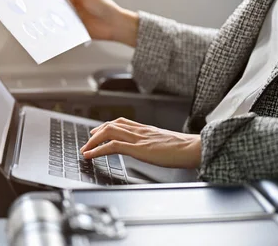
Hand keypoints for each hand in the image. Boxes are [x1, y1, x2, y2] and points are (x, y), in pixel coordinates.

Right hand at [51, 0, 138, 46]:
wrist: (113, 25)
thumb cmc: (104, 6)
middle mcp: (72, 0)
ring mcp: (71, 12)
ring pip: (56, 10)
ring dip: (49, 10)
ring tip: (38, 9)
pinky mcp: (71, 25)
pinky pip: (60, 23)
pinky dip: (54, 22)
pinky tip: (48, 22)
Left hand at [80, 118, 201, 168]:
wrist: (192, 148)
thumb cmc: (184, 148)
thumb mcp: (167, 143)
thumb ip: (158, 143)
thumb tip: (157, 149)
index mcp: (147, 129)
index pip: (123, 122)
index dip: (109, 125)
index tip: (100, 131)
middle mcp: (140, 130)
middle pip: (112, 125)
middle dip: (97, 132)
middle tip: (88, 141)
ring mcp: (138, 138)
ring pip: (109, 132)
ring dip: (93, 141)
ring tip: (85, 149)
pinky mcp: (137, 148)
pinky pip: (112, 146)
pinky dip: (98, 150)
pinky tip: (90, 155)